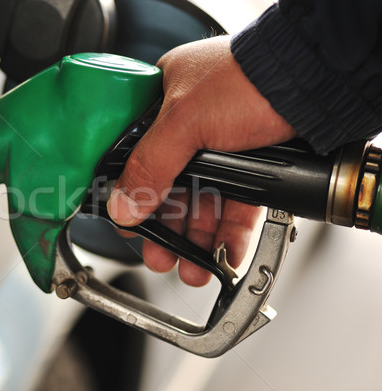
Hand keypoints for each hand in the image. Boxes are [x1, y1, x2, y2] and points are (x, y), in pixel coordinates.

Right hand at [107, 36, 295, 285]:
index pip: (135, 157)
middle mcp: (190, 125)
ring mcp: (222, 147)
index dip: (130, 194)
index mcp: (163, 102)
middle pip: (169, 188)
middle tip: (161, 256)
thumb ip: (149, 165)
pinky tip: (225, 253)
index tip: (129, 224)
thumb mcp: (184, 120)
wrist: (316, 81)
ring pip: (202, 202)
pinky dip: (230, 233)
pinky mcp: (252, 164)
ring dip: (196, 239)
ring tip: (193, 267)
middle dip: (166, 229)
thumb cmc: (251, 77)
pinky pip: (235, 206)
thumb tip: (121, 204)